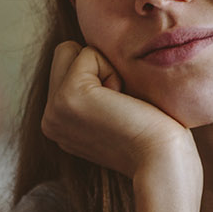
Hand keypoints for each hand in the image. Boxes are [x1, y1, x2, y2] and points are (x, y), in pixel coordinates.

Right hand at [42, 41, 198, 184]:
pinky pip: (88, 53)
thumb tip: (90, 52)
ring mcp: (53, 111)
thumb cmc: (155, 135)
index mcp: (58, 124)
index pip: (66, 66)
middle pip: (63, 53)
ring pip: (72, 50)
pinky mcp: (66, 98)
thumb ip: (95, 90)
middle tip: (119, 103)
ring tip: (120, 105)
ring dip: (105, 68)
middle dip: (97, 66)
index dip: (100, 74)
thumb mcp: (113, 111)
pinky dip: (112, 71)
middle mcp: (49, 119)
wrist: (163, 161)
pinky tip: (122, 104)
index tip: (119, 111)